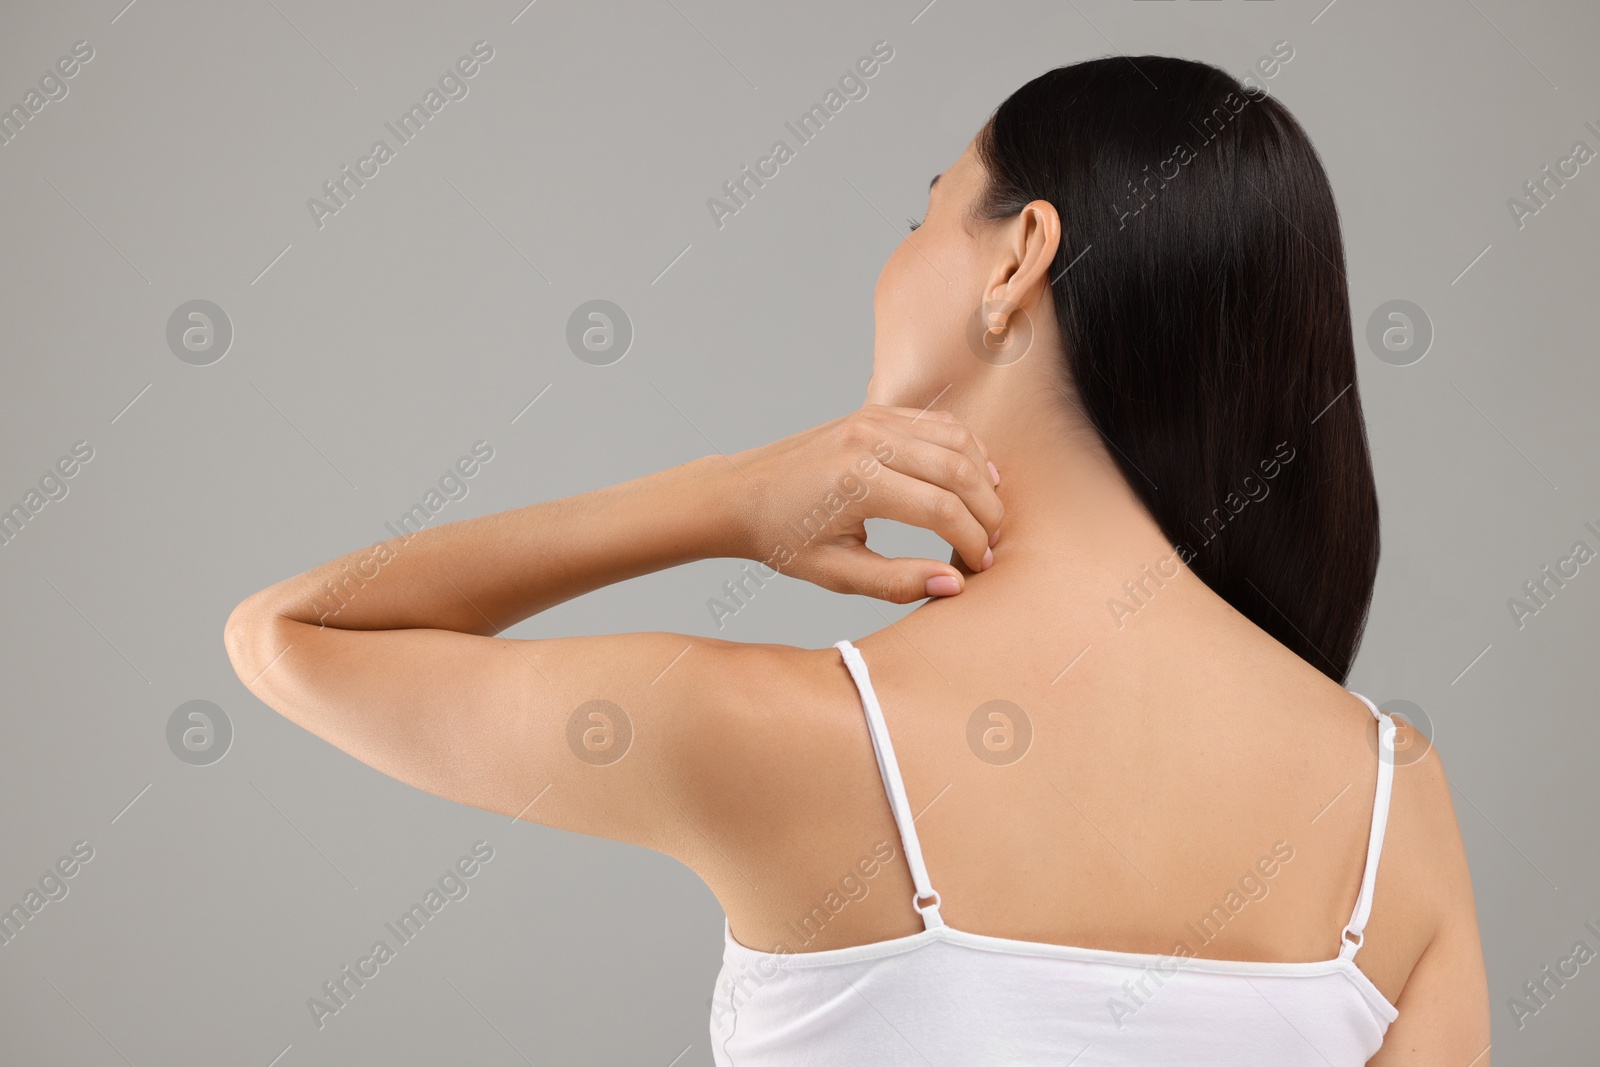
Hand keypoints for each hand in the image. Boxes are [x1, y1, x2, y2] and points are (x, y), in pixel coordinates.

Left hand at [726, 405, 1002, 602]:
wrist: (741, 493)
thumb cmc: (782, 537)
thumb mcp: (835, 572)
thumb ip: (897, 582)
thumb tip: (954, 584)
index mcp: (859, 483)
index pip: (942, 512)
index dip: (972, 542)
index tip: (979, 567)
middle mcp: (869, 441)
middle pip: (958, 470)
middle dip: (987, 511)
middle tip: (992, 543)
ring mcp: (873, 419)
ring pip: (956, 439)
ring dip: (982, 476)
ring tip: (987, 515)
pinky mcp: (874, 411)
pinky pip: (937, 423)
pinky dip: (963, 448)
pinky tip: (970, 478)